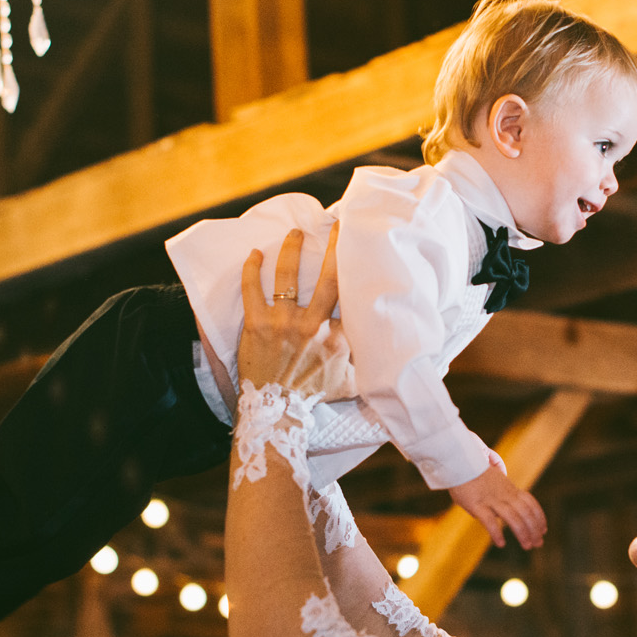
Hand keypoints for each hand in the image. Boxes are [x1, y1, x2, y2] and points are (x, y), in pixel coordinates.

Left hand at [238, 226, 351, 401]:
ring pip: (288, 276)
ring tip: (293, 234)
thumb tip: (384, 359)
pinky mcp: (257, 324)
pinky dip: (252, 269)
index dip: (357, 273)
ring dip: (290, 250)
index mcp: (338, 338)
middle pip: (328, 277)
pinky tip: (254, 254)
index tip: (361, 253)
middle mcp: (313, 326)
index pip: (351, 298)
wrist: (275, 411)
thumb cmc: (312, 398)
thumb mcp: (348, 383)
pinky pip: (252, 289)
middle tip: (336, 225)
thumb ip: (363, 365)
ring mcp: (284, 323)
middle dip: (334, 247)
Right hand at [450, 463, 547, 548]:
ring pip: (512, 517)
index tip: (543, 530)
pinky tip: (501, 544)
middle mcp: (504, 495)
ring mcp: (491, 499)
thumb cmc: (475, 474)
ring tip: (527, 546)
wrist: (459, 462)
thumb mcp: (496, 482)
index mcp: (510, 489)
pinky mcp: (476, 505)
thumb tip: (503, 509)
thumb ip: (503, 494)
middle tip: (538, 544)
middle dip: (534, 529)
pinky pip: (489, 520)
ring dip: (522, 533)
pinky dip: (496, 533)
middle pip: (525, 512)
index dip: (539, 517)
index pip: (530, 503)